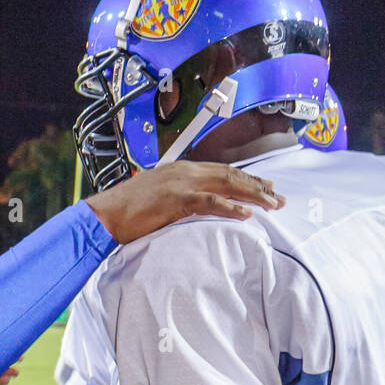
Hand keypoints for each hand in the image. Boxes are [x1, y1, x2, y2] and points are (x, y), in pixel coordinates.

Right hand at [86, 161, 283, 244]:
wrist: (104, 215)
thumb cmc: (125, 211)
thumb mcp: (156, 199)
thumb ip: (176, 198)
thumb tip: (191, 207)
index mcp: (179, 169)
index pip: (221, 171)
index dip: (245, 179)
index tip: (265, 187)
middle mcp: (184, 171)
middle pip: (230, 175)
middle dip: (257, 186)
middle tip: (279, 197)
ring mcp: (180, 184)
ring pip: (226, 185)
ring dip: (252, 195)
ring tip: (272, 204)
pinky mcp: (176, 200)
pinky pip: (210, 202)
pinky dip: (230, 207)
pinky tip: (247, 214)